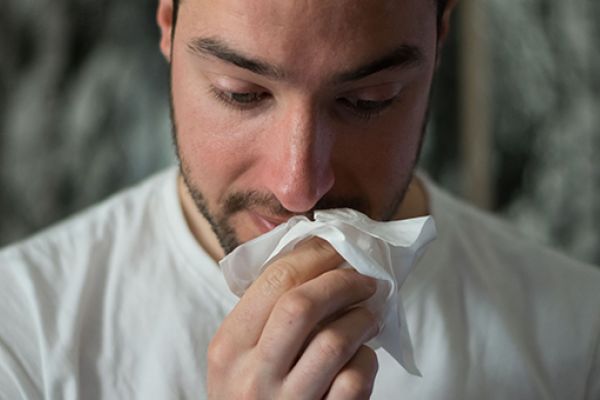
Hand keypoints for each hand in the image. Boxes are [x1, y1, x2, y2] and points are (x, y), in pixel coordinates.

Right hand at [207, 237, 379, 398]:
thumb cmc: (252, 397)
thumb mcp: (239, 358)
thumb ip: (264, 317)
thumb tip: (317, 261)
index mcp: (228, 347)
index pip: (274, 280)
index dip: (315, 256)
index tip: (338, 248)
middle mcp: (251, 375)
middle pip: (302, 304)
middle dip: (342, 281)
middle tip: (365, 278)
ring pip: (334, 341)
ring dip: (362, 319)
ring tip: (371, 314)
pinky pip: (354, 380)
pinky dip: (366, 361)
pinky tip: (362, 357)